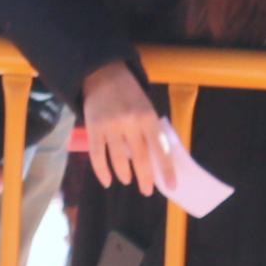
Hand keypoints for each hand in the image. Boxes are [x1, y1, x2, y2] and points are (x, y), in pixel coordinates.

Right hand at [79, 63, 166, 195]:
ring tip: (127, 181)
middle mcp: (130, 123)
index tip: (172, 186)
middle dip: (145, 178)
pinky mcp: (93, 128)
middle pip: (140, 158)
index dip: (167, 170)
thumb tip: (155, 162)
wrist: (103, 75)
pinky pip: (97, 155)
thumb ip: (150, 131)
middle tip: (147, 191)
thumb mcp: (146, 108)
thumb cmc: (129, 95)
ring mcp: (110, 126)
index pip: (161, 149)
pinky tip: (107, 181)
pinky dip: (102, 171)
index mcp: (148, 117)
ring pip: (118, 159)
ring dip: (125, 174)